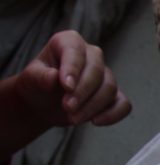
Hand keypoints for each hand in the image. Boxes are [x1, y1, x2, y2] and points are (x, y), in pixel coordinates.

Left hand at [13, 30, 131, 128]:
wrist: (43, 102)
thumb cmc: (38, 84)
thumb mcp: (30, 79)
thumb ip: (40, 76)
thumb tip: (55, 77)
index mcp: (69, 42)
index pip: (75, 51)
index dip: (73, 68)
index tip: (66, 87)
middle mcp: (91, 55)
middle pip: (97, 70)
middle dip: (83, 92)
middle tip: (68, 108)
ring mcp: (105, 75)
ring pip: (110, 88)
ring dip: (92, 106)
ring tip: (73, 119)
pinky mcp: (114, 95)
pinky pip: (123, 104)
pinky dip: (113, 114)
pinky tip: (96, 122)